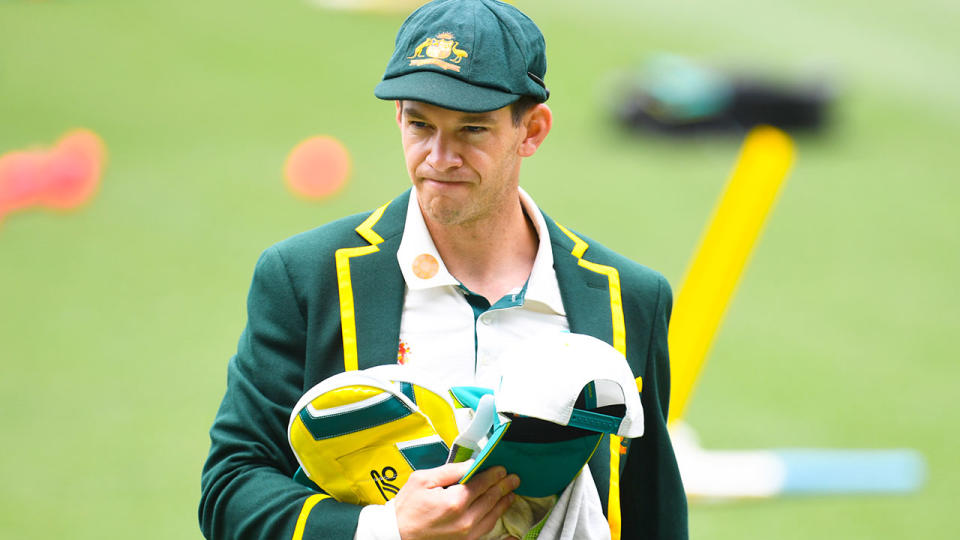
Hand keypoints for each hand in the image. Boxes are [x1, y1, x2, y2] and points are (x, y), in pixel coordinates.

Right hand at [393, 460, 520, 539]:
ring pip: (492, 516)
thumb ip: (450, 470)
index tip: (502, 468)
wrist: (396, 535)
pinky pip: (486, 531)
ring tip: (511, 493)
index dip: (495, 474)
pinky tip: (498, 512)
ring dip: (503, 503)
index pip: (482, 483)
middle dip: (504, 486)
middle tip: (514, 478)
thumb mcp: (423, 480)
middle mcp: (465, 520)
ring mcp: (466, 535)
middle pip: (491, 499)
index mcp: (455, 501)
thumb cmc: (406, 508)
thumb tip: (472, 463)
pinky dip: (495, 519)